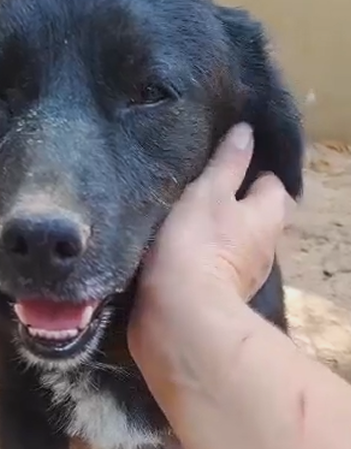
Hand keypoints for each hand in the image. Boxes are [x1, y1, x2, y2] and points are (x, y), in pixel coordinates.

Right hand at [129, 123, 293, 387]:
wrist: (176, 316)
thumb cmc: (196, 245)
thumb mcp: (209, 193)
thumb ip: (228, 163)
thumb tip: (247, 132)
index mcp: (267, 216)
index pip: (272, 184)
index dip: (255, 170)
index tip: (228, 162)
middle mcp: (264, 246)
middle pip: (257, 215)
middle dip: (238, 202)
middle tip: (205, 187)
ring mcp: (243, 274)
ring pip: (236, 241)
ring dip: (219, 229)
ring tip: (188, 211)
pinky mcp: (218, 294)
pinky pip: (216, 263)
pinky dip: (204, 252)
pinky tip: (180, 244)